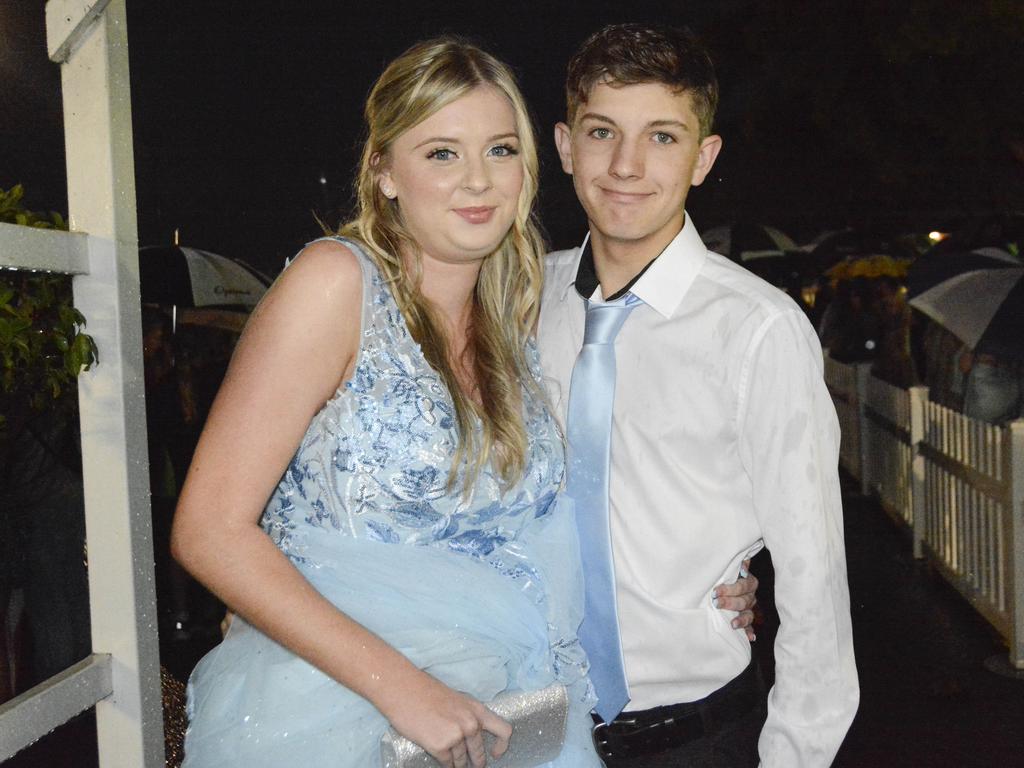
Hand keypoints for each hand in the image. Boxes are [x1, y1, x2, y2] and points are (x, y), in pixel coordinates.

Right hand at [382, 671, 511, 767]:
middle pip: (479, 752)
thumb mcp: (456, 700)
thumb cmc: (425, 692)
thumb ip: (467, 717)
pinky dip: (444, 763)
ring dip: (457, 763)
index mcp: (476, 709)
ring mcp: (456, 736)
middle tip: (471, 765)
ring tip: (451, 760)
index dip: (502, 745)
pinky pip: (446, 763)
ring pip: (461, 760)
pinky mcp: (440, 746)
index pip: (504, 730)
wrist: (403, 689)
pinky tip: (440, 758)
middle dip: (475, 761)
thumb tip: (472, 735)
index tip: (495, 754)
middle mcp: (471, 724)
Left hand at [713, 558, 758, 641]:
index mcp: (748, 582)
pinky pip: (751, 627)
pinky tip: (750, 637)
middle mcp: (751, 596)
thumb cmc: (724, 576)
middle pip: (744, 600)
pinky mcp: (747, 620)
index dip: (729, 589)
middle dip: (729, 602)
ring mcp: (750, 609)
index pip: (743, 585)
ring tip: (733, 624)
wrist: (722, 587)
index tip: (715, 591)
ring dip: (741, 620)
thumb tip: (741, 564)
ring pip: (749, 615)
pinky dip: (750, 632)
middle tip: (716, 603)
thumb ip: (735, 564)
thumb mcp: (729, 568)